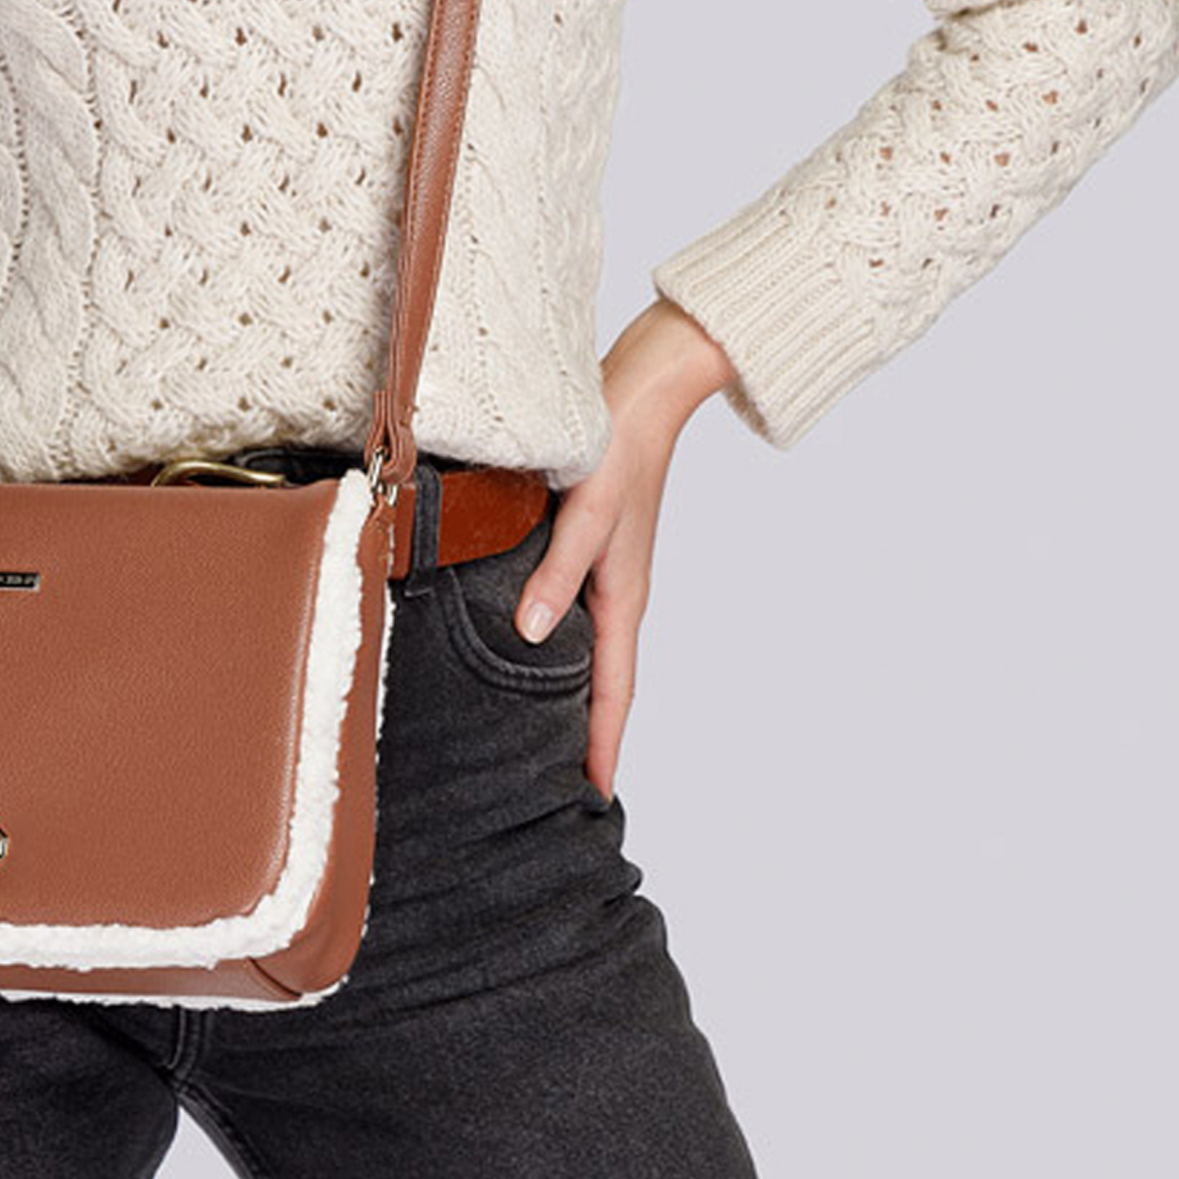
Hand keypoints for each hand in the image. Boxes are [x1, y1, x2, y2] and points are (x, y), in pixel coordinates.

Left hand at [512, 294, 737, 799]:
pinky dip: (568, 645)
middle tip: (567, 782)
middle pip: (605, 678)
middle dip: (592, 731)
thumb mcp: (587, 510)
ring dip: (578, 692)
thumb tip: (532, 636)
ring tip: (550, 731)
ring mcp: (609, 566)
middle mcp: (618, 588)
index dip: (604, 743)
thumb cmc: (618, 443)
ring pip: (592, 647)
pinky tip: (538, 646)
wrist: (645, 383)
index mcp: (623, 592)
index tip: (595, 796)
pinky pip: (581, 612)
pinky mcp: (594, 540)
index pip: (615, 688)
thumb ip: (558, 572)